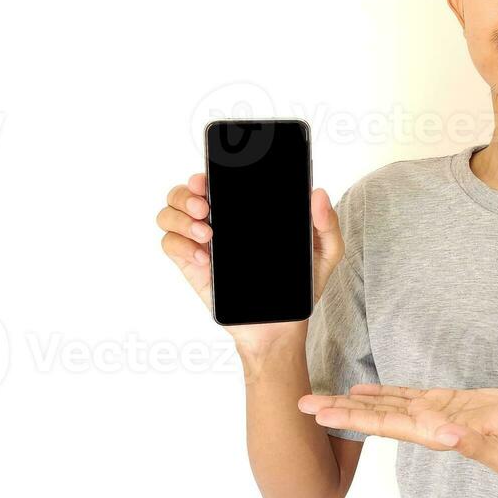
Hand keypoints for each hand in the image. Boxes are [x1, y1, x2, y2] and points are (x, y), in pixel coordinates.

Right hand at [156, 173, 346, 352]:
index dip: (209, 171)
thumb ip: (327, 223)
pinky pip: (170, 244)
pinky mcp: (193, 267)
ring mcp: (203, 244)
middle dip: (188, 192)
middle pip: (185, 192)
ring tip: (207, 233)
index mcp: (246, 211)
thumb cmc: (300, 286)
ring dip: (180, 217)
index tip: (212, 175)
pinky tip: (204, 257)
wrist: (281, 326)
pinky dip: (180, 245)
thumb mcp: (325, 253)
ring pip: (169, 214)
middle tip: (205, 206)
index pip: (219, 180)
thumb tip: (317, 194)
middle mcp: (220, 222)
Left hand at [298, 383, 497, 474]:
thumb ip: (477, 445)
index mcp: (434, 435)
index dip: (352, 418)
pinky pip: (403, 396)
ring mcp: (432, 413)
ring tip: (320, 397)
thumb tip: (445, 435)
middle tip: (302, 404)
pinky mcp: (442, 402)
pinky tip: (361, 388)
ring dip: (351, 402)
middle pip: (374, 416)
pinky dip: (380, 392)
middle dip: (338, 411)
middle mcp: (425, 425)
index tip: (321, 414)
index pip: (384, 426)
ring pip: (384, 405)